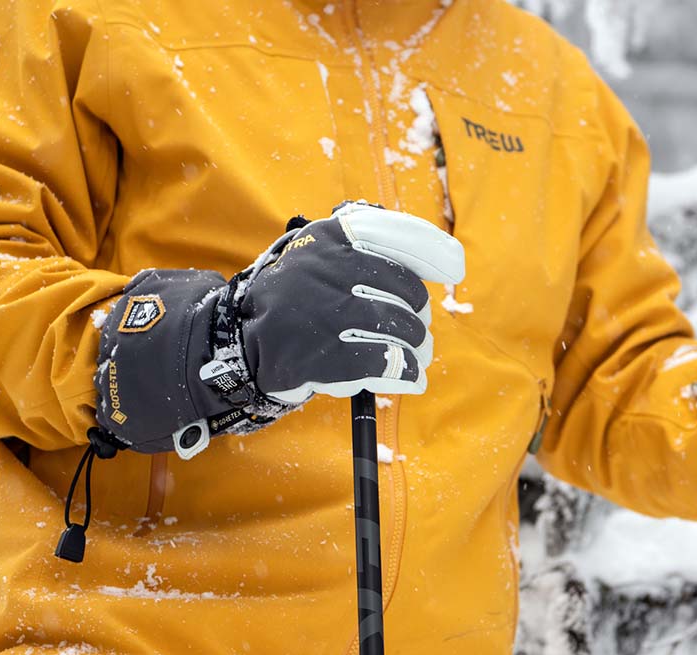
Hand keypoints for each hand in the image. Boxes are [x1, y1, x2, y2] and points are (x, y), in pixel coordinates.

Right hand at [94, 203, 464, 457]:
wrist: (242, 345)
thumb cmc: (297, 301)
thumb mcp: (322, 258)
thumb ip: (371, 250)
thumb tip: (443, 261)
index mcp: (331, 238)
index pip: (397, 235)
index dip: (433, 251)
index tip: (454, 268)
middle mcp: (329, 269)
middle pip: (409, 293)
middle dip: (417, 317)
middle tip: (413, 330)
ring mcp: (326, 313)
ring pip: (404, 331)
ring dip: (416, 349)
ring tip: (412, 356)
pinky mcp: (325, 356)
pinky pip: (388, 364)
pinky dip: (406, 373)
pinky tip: (410, 378)